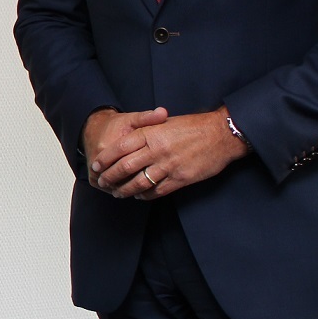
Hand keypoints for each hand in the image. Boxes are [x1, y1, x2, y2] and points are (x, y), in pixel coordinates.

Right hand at [83, 107, 167, 193]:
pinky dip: (121, 189)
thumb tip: (163, 113)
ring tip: (147, 188)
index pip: (129, 165)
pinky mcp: (93, 178)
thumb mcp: (132, 119)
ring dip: (130, 189)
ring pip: (116, 186)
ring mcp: (94, 172)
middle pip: (122, 179)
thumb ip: (148, 118)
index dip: (146, 170)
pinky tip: (135, 190)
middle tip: (155, 183)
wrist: (93, 129)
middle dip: (139, 183)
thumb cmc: (116, 126)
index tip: (159, 170)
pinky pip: (109, 188)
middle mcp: (98, 161)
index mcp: (108, 146)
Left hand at [93, 108, 249, 199]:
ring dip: (125, 190)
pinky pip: (158, 191)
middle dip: (110, 176)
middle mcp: (157, 149)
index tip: (96, 165)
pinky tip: (139, 196)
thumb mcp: (166, 122)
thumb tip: (128, 140)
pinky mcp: (181, 179)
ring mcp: (168, 165)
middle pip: (125, 167)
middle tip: (102, 182)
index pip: (119, 147)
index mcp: (151, 133)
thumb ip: (147, 130)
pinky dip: (145, 195)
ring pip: (139, 182)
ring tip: (118, 193)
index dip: (105, 158)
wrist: (221, 134)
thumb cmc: (194, 126)